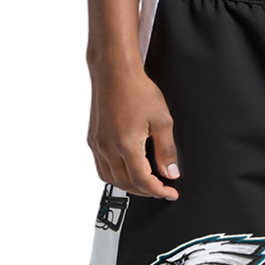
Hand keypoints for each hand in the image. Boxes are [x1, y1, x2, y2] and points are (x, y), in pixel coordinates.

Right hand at [87, 63, 179, 199]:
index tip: (169, 193)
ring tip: (146, 183)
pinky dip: (116, 176)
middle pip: (126, 184)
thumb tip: (170, 172)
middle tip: (161, 189)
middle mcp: (108, 147)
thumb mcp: (162, 120)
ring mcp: (98, 144)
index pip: (142, 181)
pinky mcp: (93, 139)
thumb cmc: (137, 90)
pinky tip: (127, 171)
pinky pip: (102, 168)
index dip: (158, 191)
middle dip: (146, 192)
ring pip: (111, 179)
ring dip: (129, 186)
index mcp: (126, 144)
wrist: (115, 71)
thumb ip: (167, 151)